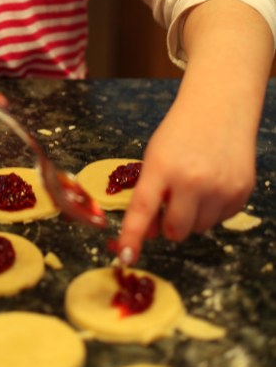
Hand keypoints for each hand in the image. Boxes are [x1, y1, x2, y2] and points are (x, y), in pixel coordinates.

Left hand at [118, 95, 255, 263]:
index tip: (126, 257)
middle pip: (176, 231)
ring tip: (195, 187)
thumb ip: (150, 191)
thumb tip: (151, 233)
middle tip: (172, 204)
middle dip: (170, 225)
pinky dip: (214, 209)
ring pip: (199, 229)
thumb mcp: (156, 155)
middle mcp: (192, 180)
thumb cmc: (181, 132)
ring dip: (193, 217)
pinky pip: (222, 219)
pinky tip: (213, 183)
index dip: (133, 236)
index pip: (143, 210)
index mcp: (162, 167)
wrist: (220, 109)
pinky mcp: (240, 192)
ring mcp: (219, 188)